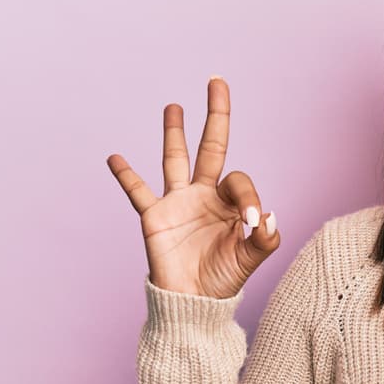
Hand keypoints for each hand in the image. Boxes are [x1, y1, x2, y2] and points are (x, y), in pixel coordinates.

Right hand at [106, 77, 279, 297]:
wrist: (194, 302)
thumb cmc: (224, 280)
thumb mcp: (252, 259)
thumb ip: (265, 239)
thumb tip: (268, 217)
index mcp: (229, 202)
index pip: (239, 180)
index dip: (248, 198)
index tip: (250, 224)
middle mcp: (204, 195)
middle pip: (211, 147)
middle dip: (215, 115)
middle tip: (216, 81)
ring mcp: (177, 202)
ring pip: (175, 159)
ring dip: (174, 132)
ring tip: (174, 106)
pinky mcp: (154, 217)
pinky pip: (138, 192)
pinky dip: (126, 176)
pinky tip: (115, 157)